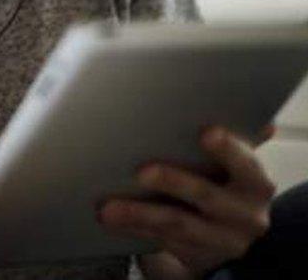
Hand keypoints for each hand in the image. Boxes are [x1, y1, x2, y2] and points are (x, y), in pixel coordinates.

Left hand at [98, 126, 275, 278]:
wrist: (220, 236)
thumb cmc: (220, 183)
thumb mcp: (231, 166)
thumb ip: (229, 141)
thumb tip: (241, 109)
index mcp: (255, 183)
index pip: (245, 164)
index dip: (228, 150)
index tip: (206, 133)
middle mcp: (245, 215)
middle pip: (206, 196)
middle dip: (174, 182)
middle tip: (142, 171)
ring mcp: (220, 240)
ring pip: (176, 224)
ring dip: (140, 214)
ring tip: (109, 208)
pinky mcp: (195, 255)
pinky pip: (160, 241)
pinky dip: (134, 229)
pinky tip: (112, 220)